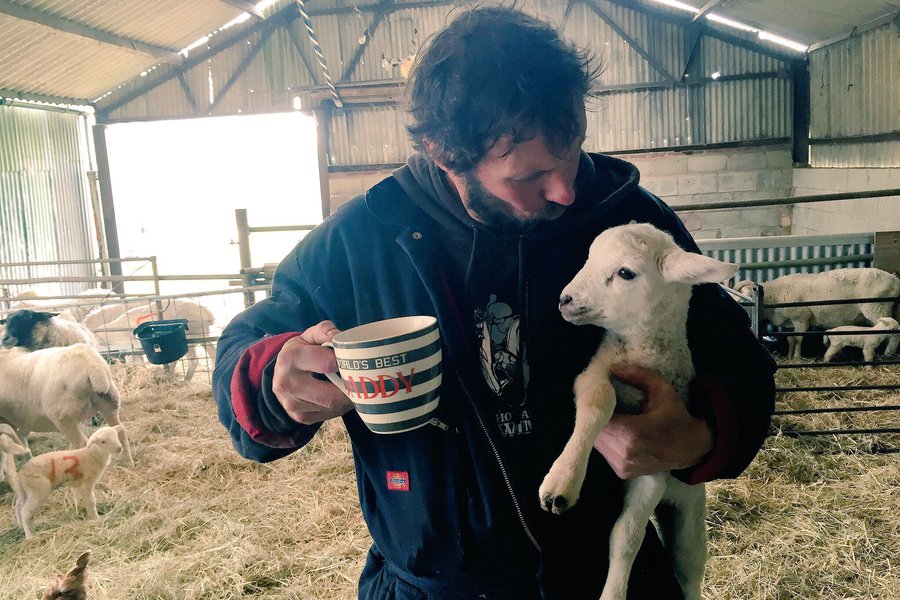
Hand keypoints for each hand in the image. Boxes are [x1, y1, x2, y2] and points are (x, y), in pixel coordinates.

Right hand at [272, 320, 352, 424]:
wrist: (281, 371)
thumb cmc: (302, 350)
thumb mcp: (311, 335)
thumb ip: (327, 331)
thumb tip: (342, 340)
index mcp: (291, 358)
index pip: (328, 364)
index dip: (344, 362)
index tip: (352, 360)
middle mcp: (287, 384)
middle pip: (331, 396)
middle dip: (350, 390)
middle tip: (361, 381)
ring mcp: (291, 404)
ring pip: (332, 407)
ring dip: (346, 399)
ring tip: (351, 387)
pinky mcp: (299, 417)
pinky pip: (328, 415)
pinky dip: (338, 407)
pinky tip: (339, 396)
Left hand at [593, 364, 712, 479]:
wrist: (691, 448)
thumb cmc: (675, 416)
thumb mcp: (661, 390)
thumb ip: (637, 376)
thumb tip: (612, 368)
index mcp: (632, 434)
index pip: (598, 418)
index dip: (596, 406)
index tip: (600, 395)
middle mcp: (624, 453)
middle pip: (594, 431)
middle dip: (597, 417)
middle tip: (603, 405)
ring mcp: (622, 466)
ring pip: (597, 443)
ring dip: (600, 429)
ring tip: (610, 417)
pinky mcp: (622, 473)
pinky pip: (604, 452)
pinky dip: (607, 441)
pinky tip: (617, 431)